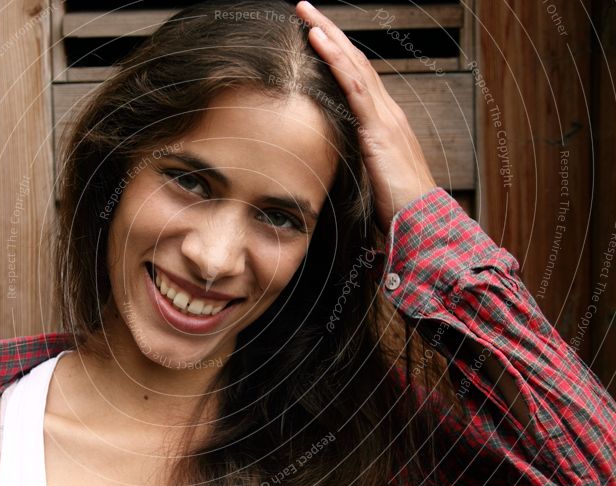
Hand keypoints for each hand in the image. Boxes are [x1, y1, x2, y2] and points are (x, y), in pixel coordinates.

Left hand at [295, 1, 437, 232]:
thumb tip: (335, 164)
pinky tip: (318, 40)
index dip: (336, 55)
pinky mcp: (379, 129)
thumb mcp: (370, 179)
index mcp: (383, 123)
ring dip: (328, 35)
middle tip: (305, 9)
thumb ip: (356, 164)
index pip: (356, 79)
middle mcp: (386, 112)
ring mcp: (385, 117)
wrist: (422, 223)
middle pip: (354, 63)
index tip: (313, 35)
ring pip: (353, 65)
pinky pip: (354, 85)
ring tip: (306, 13)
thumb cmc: (397, 207)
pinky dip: (335, 59)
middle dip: (329, 33)